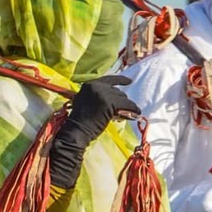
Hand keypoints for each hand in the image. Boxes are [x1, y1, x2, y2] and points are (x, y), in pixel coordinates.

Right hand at [50, 74, 140, 189]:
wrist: (76, 131)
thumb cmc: (80, 121)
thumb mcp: (86, 102)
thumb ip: (98, 96)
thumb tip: (115, 98)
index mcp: (89, 85)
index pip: (108, 79)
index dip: (120, 80)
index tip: (130, 81)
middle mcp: (96, 86)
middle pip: (117, 91)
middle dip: (121, 101)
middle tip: (123, 111)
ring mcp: (103, 94)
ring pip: (123, 98)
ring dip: (127, 107)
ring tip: (128, 115)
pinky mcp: (110, 103)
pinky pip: (127, 105)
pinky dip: (133, 110)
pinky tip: (136, 115)